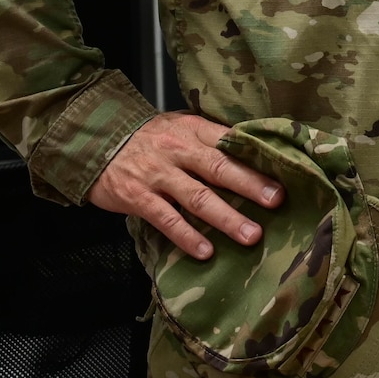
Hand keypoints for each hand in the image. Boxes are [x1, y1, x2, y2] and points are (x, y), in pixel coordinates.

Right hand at [87, 112, 282, 259]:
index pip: (231, 142)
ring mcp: (158, 175)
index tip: (284, 173)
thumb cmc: (147, 136)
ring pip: (197, 198)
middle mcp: (178, 150)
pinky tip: (205, 252)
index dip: (257, 158)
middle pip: (220, 168)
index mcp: (193, 130)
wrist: (94, 140)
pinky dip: (186, 236)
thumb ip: (211, 138)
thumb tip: (252, 151)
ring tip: (250, 235)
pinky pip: (166, 219)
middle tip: (277, 202)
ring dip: (226, 218)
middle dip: (250, 187)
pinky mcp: (138, 198)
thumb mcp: (180, 125)